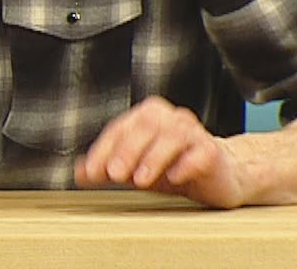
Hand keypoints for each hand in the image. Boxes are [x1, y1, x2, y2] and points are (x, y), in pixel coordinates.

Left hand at [76, 96, 248, 207]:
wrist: (218, 176)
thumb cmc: (173, 166)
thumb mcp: (135, 167)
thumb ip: (107, 166)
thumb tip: (78, 172)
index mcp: (147, 116)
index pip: (120, 128)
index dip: (103, 149)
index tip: (91, 172)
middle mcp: (171, 118)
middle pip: (145, 126)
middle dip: (126, 151)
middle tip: (113, 174)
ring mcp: (195, 132)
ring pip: (173, 136)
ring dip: (152, 158)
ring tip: (139, 180)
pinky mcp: (213, 152)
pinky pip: (201, 152)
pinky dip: (186, 164)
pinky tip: (175, 178)